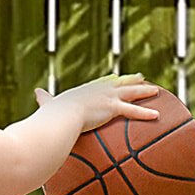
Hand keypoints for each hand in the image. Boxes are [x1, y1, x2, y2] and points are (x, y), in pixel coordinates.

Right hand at [34, 72, 160, 133]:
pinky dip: (146, 113)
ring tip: (157, 91)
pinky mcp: (112, 108)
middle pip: (120, 83)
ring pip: (131, 93)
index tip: (118, 77)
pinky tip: (157, 115)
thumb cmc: (53, 114)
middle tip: (143, 77)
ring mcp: (107, 98)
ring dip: (145, 91)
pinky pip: (133, 111)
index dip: (112, 80)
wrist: (60, 118)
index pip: (102, 82)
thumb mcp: (49, 103)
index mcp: (86, 90)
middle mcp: (99, 90)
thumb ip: (45, 98)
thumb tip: (36, 92)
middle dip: (132, 80)